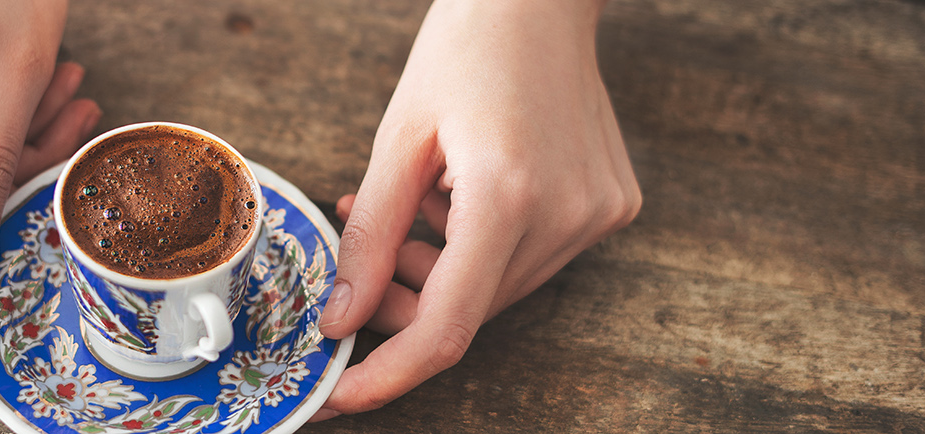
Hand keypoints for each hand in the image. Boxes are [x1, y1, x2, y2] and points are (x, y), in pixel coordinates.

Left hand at [313, 0, 639, 418]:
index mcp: (509, 195)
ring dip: (442, 270)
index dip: (391, 373)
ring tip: (412, 208)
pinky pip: (531, 257)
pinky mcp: (611, 205)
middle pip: (470, 310)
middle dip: (407, 303)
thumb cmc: (464, 47)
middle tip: (366, 264)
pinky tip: (456, 197)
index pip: (447, 327)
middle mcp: (568, 215)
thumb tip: (342, 318)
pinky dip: (480, 246)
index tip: (343, 394)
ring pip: (498, 288)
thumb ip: (370, 238)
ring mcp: (598, 213)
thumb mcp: (397, 139)